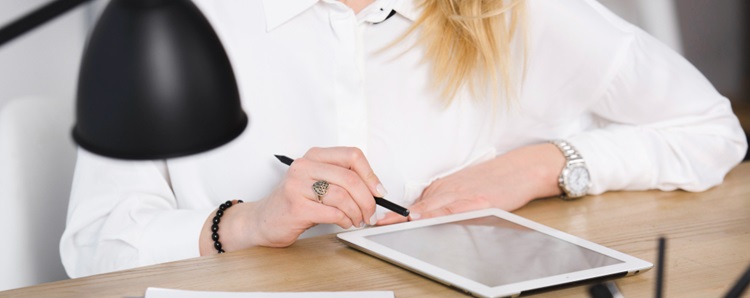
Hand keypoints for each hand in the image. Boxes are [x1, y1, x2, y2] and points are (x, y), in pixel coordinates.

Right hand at [200, 147, 385, 253]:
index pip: (352, 155)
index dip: (371, 175)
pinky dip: (345, 220)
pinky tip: (345, 222)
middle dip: (368, 199)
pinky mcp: (297, 206)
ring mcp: (298, 185)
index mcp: (314, 156)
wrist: (262, 221)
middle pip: (350, 178)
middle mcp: (305, 166)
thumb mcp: (319, 183)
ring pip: (343, 196)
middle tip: (372, 213)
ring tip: (357, 220)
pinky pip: (333, 213)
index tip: (379, 192)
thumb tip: (377, 191)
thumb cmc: (296, 202)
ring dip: (357, 213)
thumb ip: (343, 181)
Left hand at [377, 143, 565, 224]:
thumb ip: (444, 199)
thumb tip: (422, 213)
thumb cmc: (495, 179)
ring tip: (393, 223)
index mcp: (445, 188)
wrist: (523, 168)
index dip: (396, 213)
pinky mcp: (479, 201)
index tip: (379, 220)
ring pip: (433, 207)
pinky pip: (454, 209)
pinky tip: (426, 218)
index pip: (416, 202)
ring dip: (412, 216)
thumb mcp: (464, 187)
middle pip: (419, 206)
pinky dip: (438, 214)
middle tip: (377, 224)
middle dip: (397, 217)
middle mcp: (450, 190)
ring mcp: (464, 195)